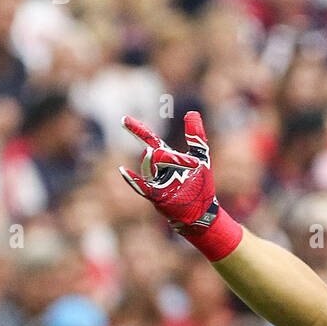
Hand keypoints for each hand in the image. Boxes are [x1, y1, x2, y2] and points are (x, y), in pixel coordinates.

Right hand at [118, 111, 241, 260]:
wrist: (204, 213)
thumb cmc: (201, 187)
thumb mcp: (201, 159)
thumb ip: (196, 137)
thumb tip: (192, 112)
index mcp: (166, 158)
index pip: (149, 140)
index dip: (137, 129)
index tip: (124, 119)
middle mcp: (156, 169)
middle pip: (154, 154)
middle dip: (173, 158)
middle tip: (192, 166)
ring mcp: (154, 182)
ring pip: (151, 167)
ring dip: (169, 169)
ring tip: (185, 179)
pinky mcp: (156, 197)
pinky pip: (141, 186)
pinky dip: (132, 179)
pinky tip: (122, 169)